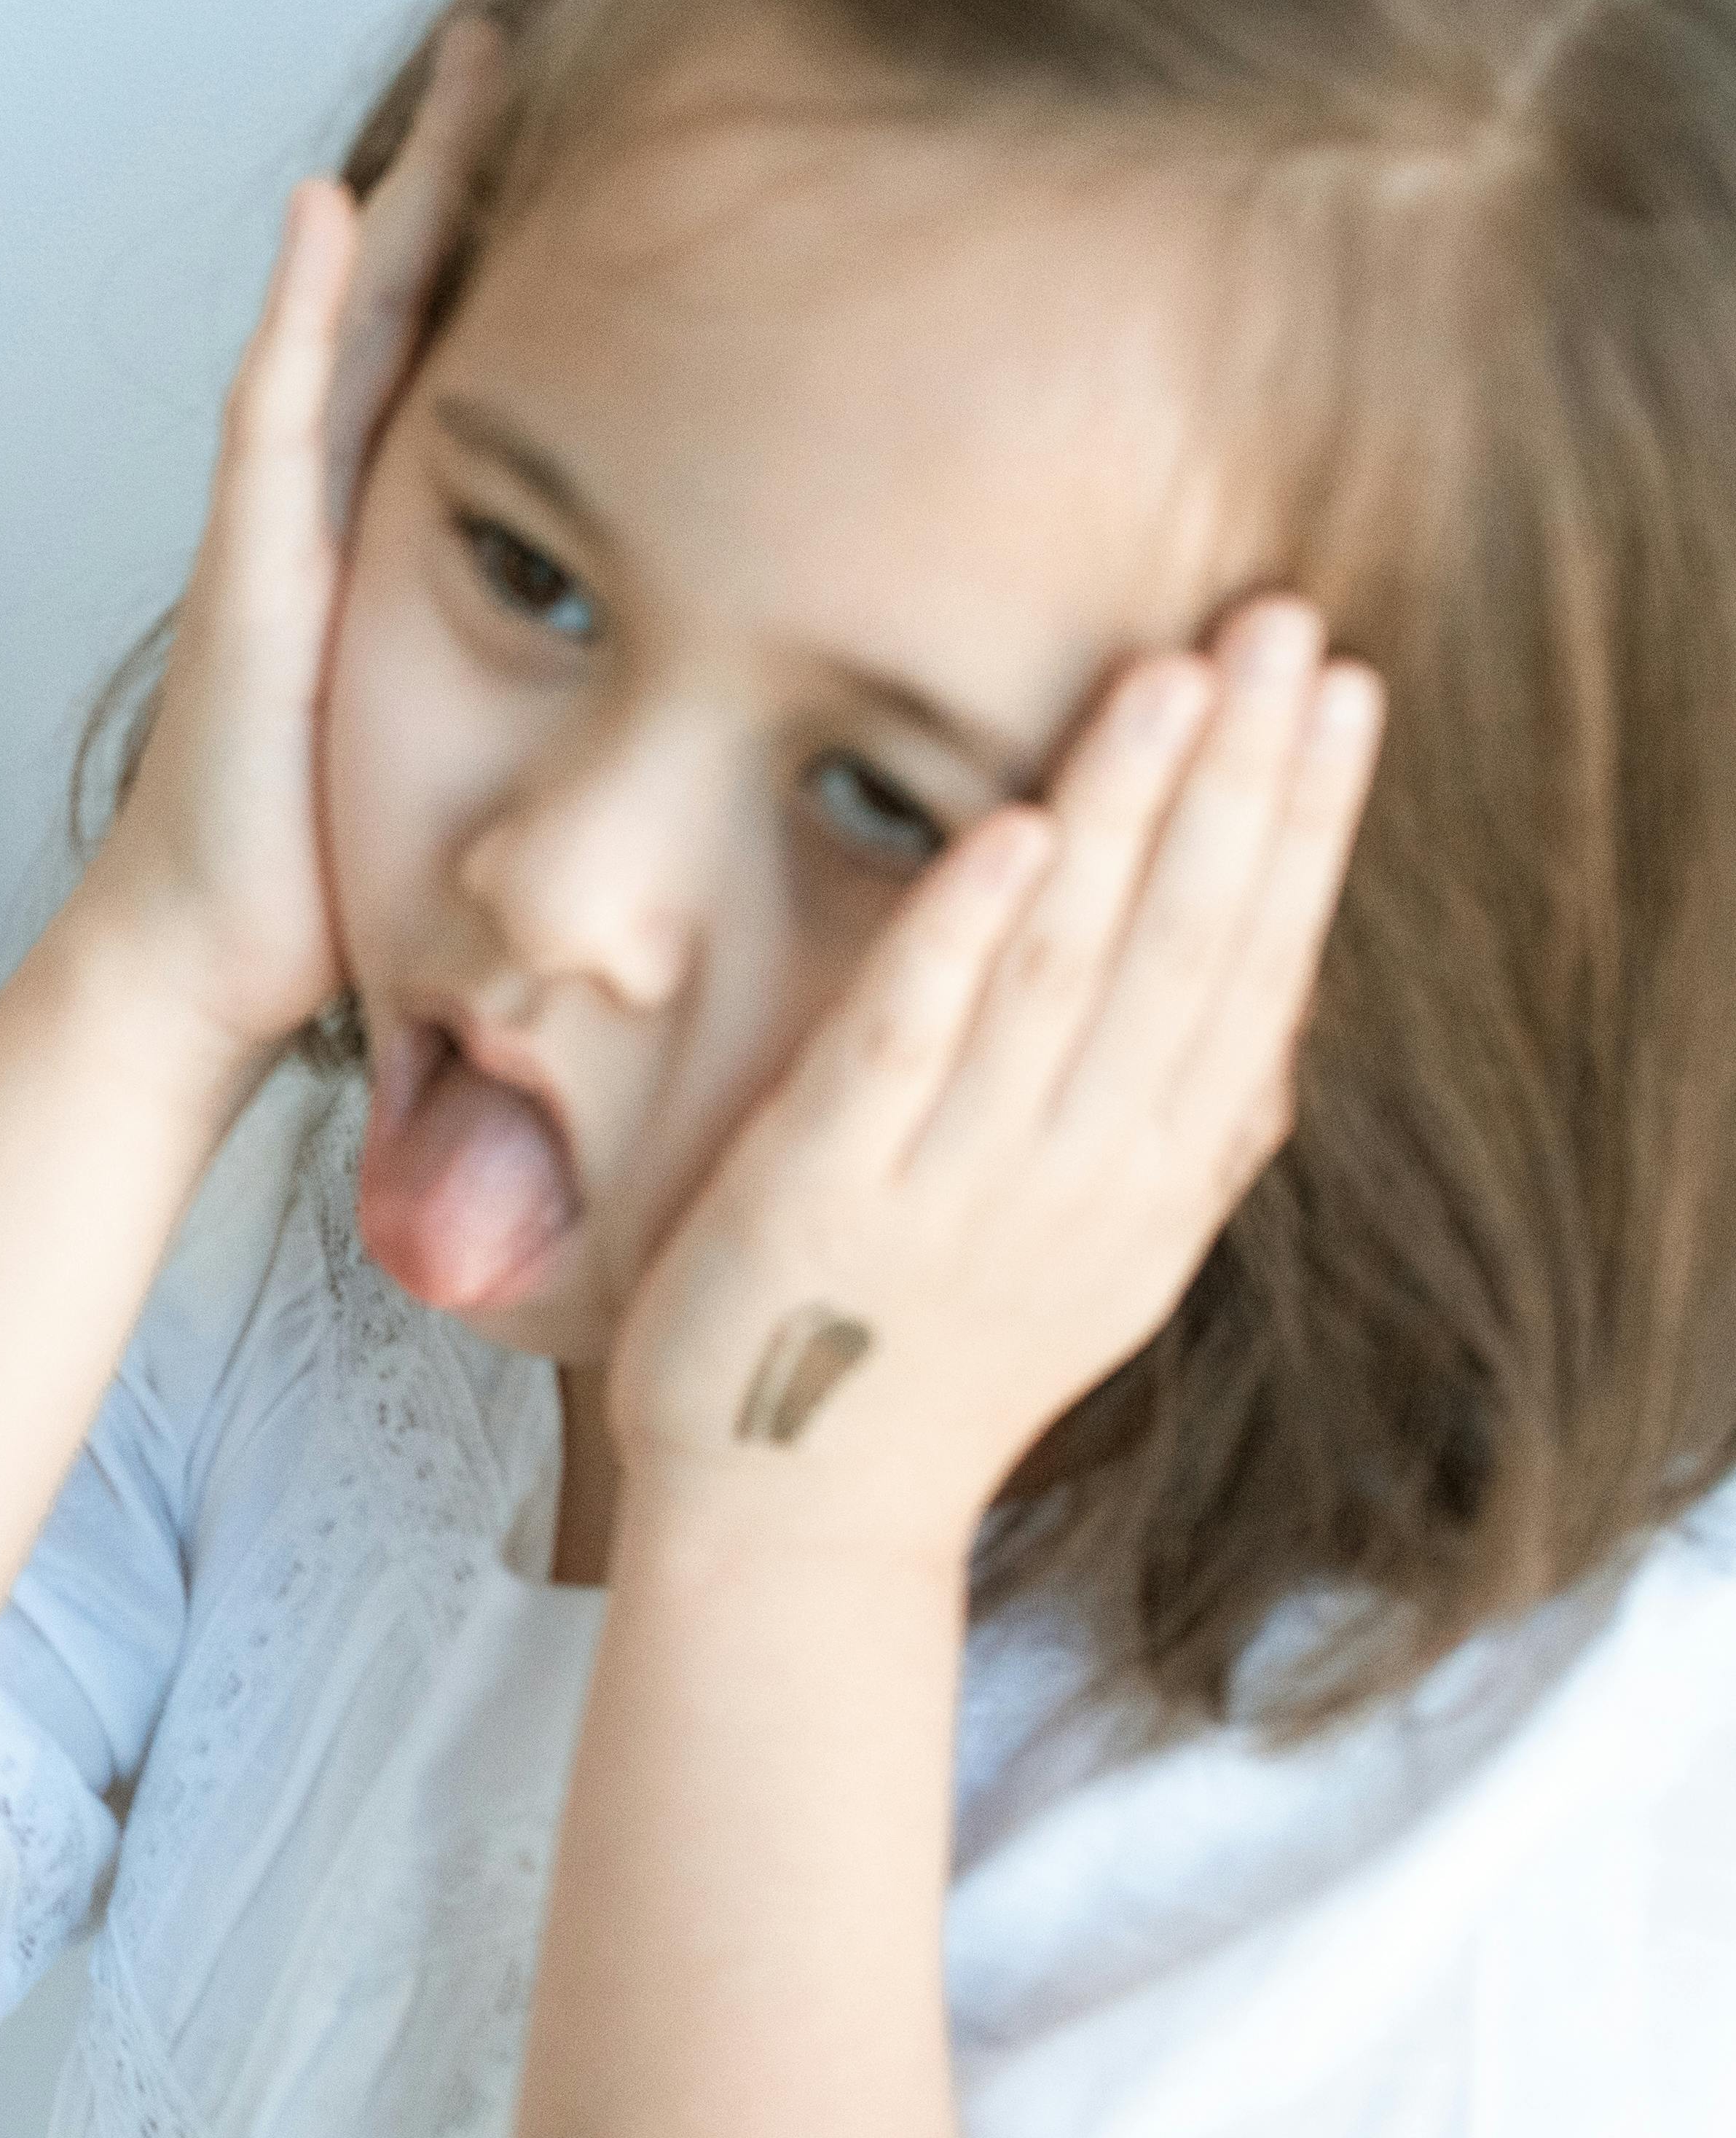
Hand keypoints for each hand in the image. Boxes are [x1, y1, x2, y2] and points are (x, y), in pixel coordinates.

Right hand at [67, 21, 504, 1054]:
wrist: (206, 969)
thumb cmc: (321, 889)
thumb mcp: (459, 768)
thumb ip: (537, 707)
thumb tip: (664, 706)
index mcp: (381, 556)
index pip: (448, 374)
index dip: (501, 262)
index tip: (575, 160)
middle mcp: (323, 525)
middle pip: (395, 315)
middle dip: (455, 181)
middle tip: (510, 46)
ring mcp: (275, 540)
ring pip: (341, 332)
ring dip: (395, 203)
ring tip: (455, 83)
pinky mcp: (250, 579)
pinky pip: (275, 417)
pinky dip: (298, 309)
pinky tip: (328, 213)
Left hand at [606, 598, 1384, 1544]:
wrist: (792, 1515)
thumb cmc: (929, 1358)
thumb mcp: (1097, 1253)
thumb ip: (1178, 1131)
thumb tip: (1274, 1003)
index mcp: (1156, 1181)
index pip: (1258, 966)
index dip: (1306, 821)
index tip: (1344, 691)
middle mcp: (1083, 1178)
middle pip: (1187, 942)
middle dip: (1241, 774)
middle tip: (1281, 622)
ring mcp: (957, 1185)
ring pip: (1065, 969)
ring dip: (1124, 812)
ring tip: (1172, 673)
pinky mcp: (825, 1190)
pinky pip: (907, 1043)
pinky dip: (961, 935)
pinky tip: (1014, 831)